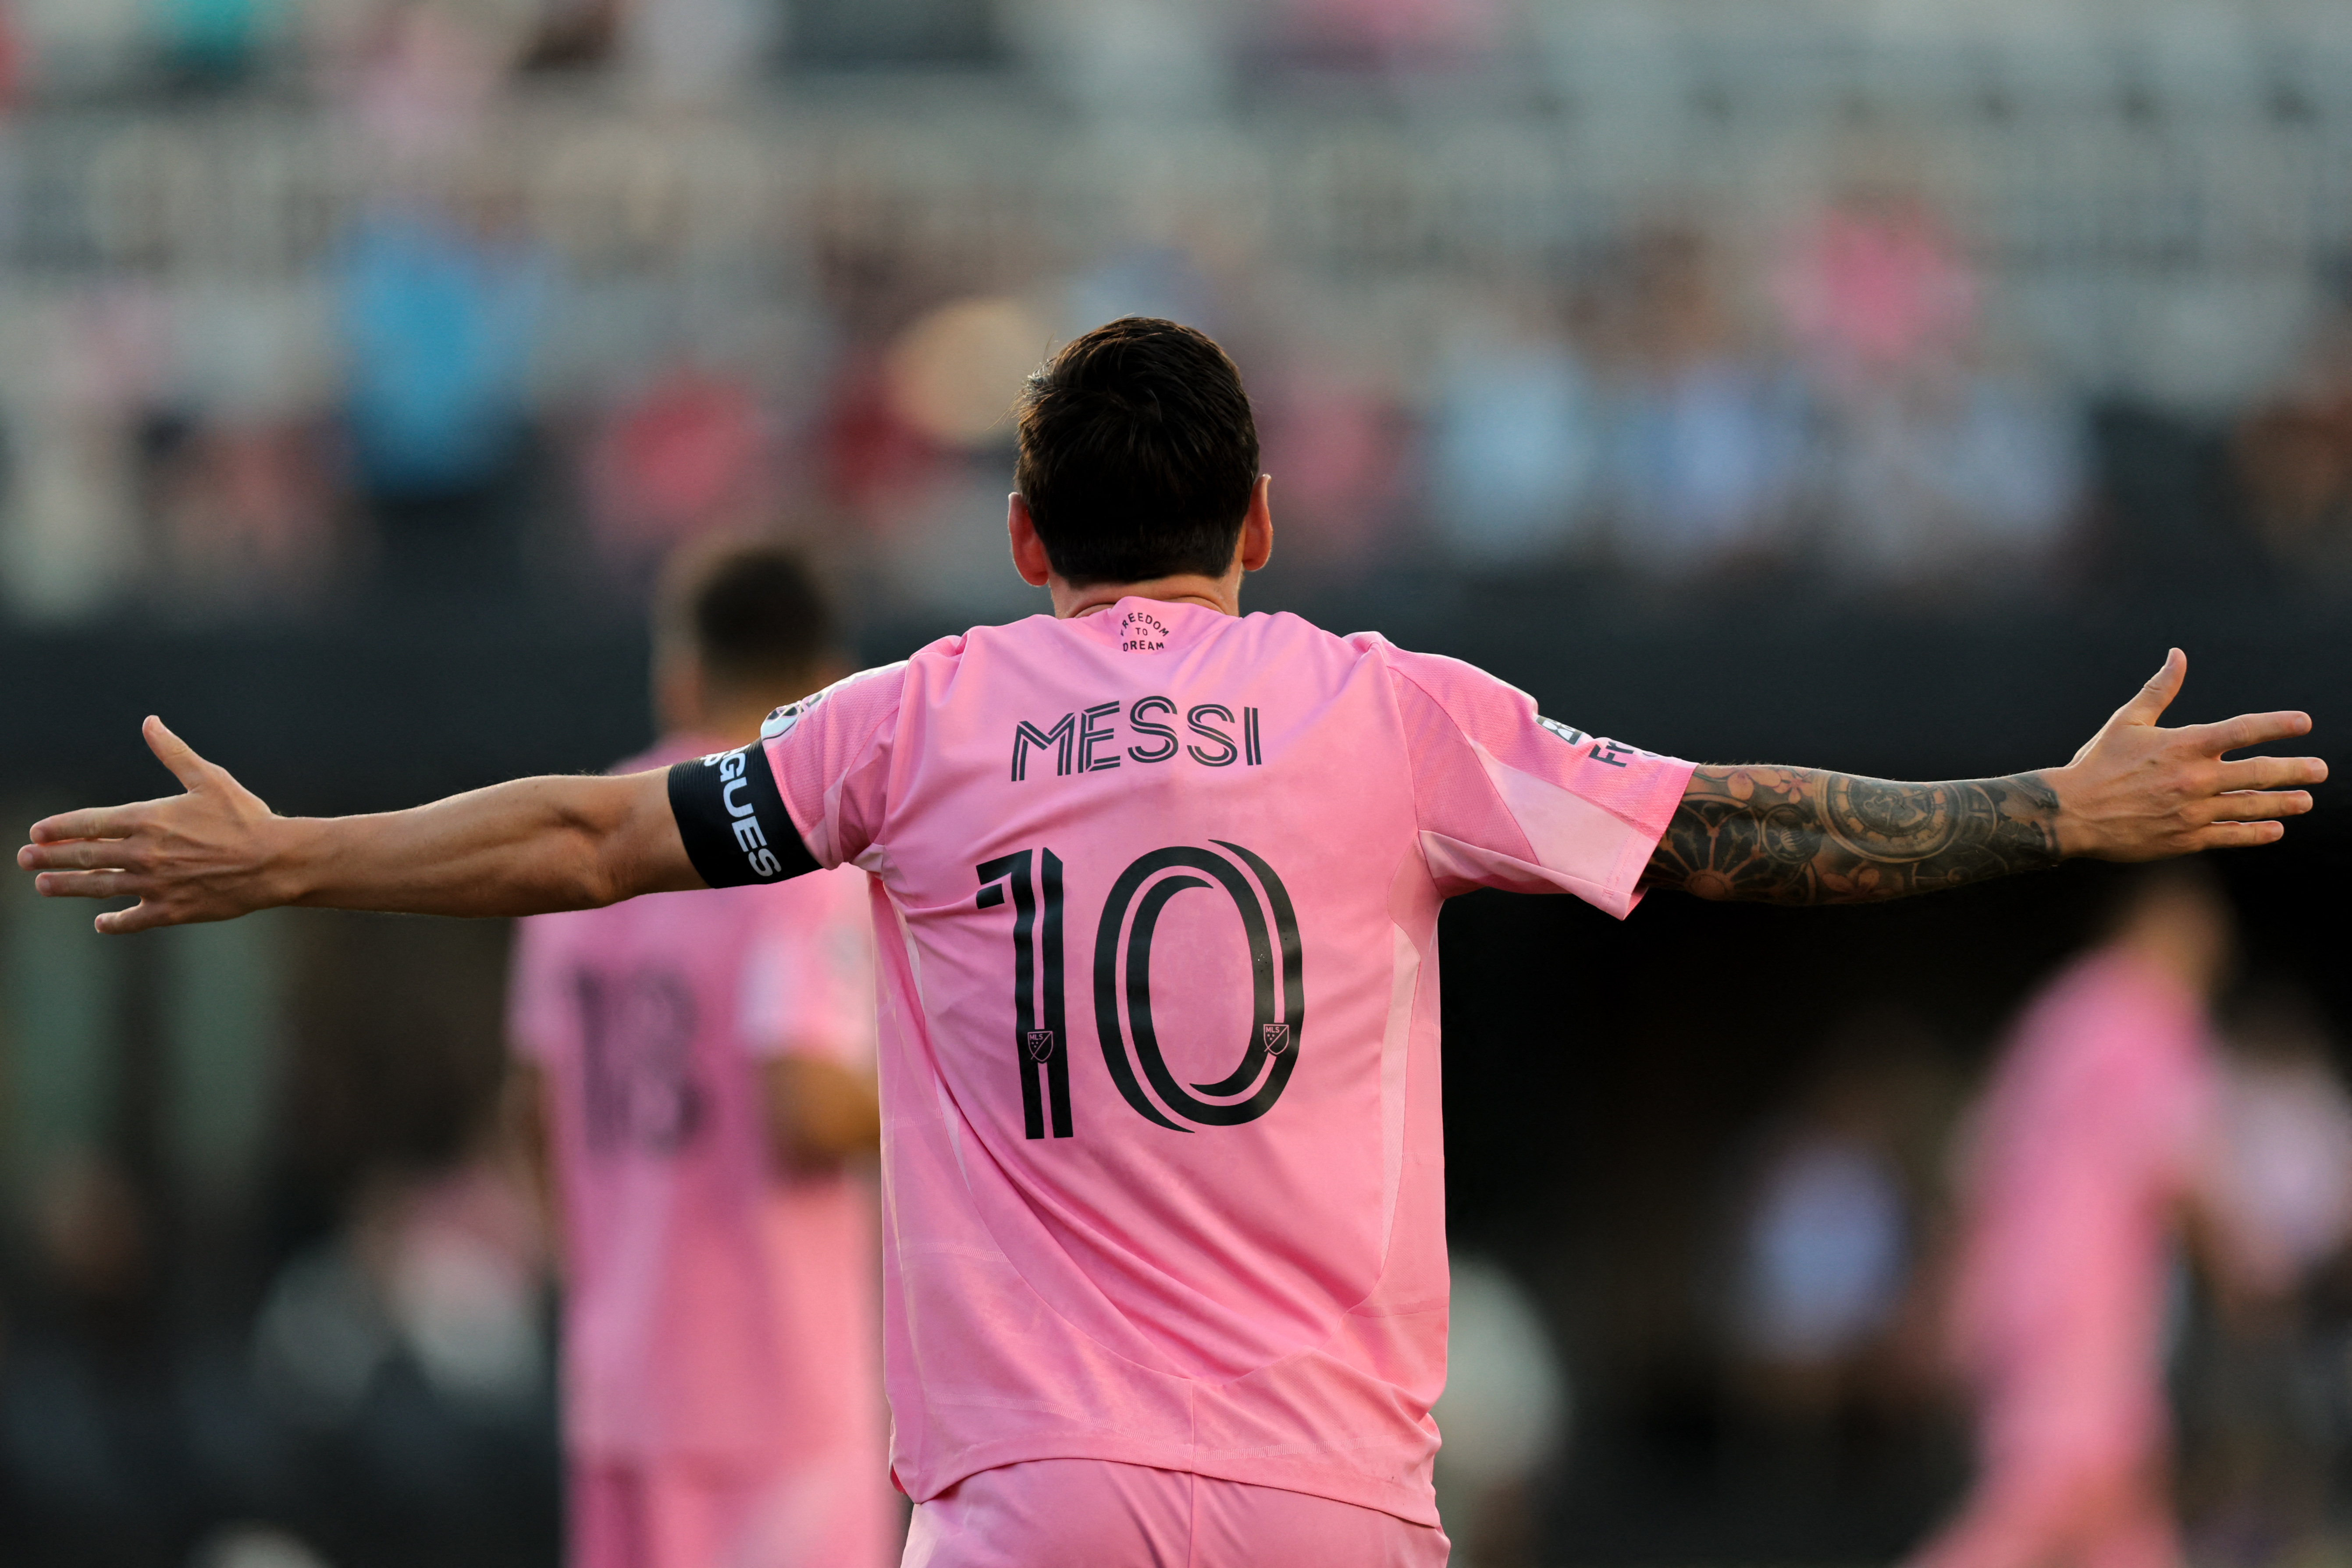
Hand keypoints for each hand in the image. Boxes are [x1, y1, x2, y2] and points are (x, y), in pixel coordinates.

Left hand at [16, 717, 294, 933]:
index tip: (36, 832)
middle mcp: (145, 854)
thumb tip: (149, 722)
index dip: (61, 828)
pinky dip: (114, 922)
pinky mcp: (173, 910)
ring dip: (67, 887)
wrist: (276, 861)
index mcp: (150, 820)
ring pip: (100, 887)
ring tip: (43, 886)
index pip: (90, 824)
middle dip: (51, 857)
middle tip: (25, 859)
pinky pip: (134, 919)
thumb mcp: (209, 778)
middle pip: (86, 857)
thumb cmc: (246, 816)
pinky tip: (101, 922)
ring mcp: (156, 884)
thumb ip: (173, 753)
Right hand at [2047, 649, 2324, 860]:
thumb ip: (2160, 690)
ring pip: (2250, 807)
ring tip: (2305, 801)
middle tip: (2320, 770)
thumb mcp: (2127, 721)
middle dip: (2295, 770)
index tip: (2304, 722)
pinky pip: (2230, 836)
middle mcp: (2194, 779)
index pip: (2242, 731)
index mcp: (2183, 745)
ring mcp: (2192, 812)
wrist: (2070, 813)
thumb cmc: (2097, 764)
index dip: (2277, 725)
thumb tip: (2178, 655)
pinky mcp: (2185, 839)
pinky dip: (2254, 833)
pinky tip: (2273, 830)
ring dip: (2283, 803)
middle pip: (2259, 773)